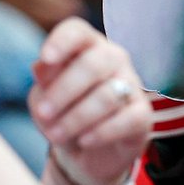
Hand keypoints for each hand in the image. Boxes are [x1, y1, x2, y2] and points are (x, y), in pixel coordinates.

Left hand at [29, 17, 151, 184]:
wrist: (85, 152)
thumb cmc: (63, 113)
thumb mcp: (44, 98)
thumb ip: (43, 81)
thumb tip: (40, 67)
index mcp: (87, 47)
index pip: (77, 32)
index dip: (62, 41)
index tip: (46, 58)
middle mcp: (113, 59)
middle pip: (93, 64)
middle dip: (63, 90)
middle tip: (43, 113)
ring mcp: (132, 85)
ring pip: (107, 95)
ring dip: (76, 118)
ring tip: (56, 135)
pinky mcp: (143, 115)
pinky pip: (127, 120)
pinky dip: (102, 133)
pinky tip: (85, 141)